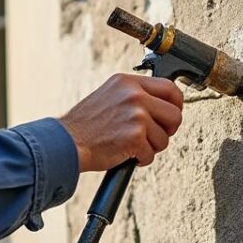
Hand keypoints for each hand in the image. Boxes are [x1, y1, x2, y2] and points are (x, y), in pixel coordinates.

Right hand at [59, 73, 183, 171]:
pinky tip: (125, 154)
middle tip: (152, 136)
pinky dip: (140, 159)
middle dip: (167, 130)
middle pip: (175, 115)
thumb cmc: (85, 124)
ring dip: (151, 147)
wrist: (65, 142)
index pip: (170, 88)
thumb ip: (134, 96)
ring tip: (131, 145)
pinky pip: (151, 154)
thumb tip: (161, 105)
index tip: (170, 116)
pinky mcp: (135, 136)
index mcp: (128, 82)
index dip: (176, 105)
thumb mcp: (109, 96)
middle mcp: (134, 95)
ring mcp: (136, 115)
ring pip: (164, 138)